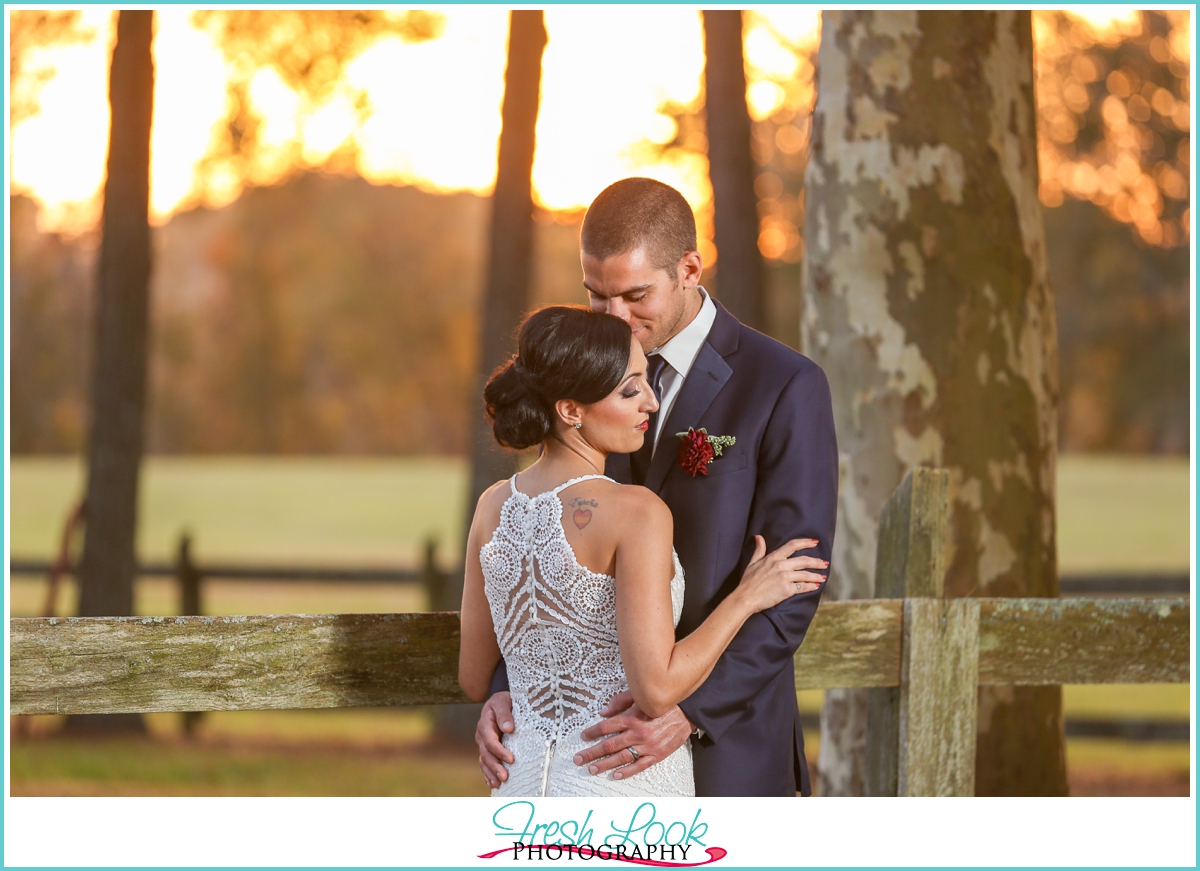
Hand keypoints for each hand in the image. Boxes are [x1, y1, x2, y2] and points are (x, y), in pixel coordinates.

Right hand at [475, 691, 514, 788]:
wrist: (500, 701)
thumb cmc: (504, 700)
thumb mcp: (504, 701)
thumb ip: (505, 713)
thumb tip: (508, 728)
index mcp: (485, 723)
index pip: (490, 741)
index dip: (500, 751)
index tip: (511, 759)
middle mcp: (481, 735)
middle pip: (486, 754)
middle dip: (495, 767)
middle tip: (505, 777)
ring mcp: (482, 743)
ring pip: (484, 761)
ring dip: (490, 773)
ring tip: (499, 784)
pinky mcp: (486, 748)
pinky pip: (484, 762)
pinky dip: (487, 774)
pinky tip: (492, 784)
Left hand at [573, 690, 693, 779]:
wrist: (687, 711)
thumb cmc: (662, 702)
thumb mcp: (639, 696)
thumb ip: (619, 702)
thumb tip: (603, 712)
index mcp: (631, 717)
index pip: (606, 726)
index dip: (592, 732)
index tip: (583, 736)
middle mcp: (637, 733)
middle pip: (609, 745)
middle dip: (591, 752)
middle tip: (578, 759)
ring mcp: (647, 745)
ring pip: (621, 757)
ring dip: (604, 764)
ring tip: (591, 768)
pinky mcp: (657, 754)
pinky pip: (639, 765)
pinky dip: (627, 771)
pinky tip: (615, 775)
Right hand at [736, 536, 826, 612]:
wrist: (745, 598)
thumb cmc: (747, 582)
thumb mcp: (752, 563)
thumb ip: (759, 550)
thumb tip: (759, 537)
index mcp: (773, 557)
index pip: (792, 545)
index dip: (805, 542)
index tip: (815, 542)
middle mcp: (781, 565)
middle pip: (804, 560)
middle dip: (816, 561)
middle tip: (825, 563)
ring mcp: (785, 577)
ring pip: (806, 574)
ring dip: (816, 575)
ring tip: (823, 577)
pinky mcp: (787, 590)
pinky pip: (803, 587)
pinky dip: (811, 586)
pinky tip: (816, 586)